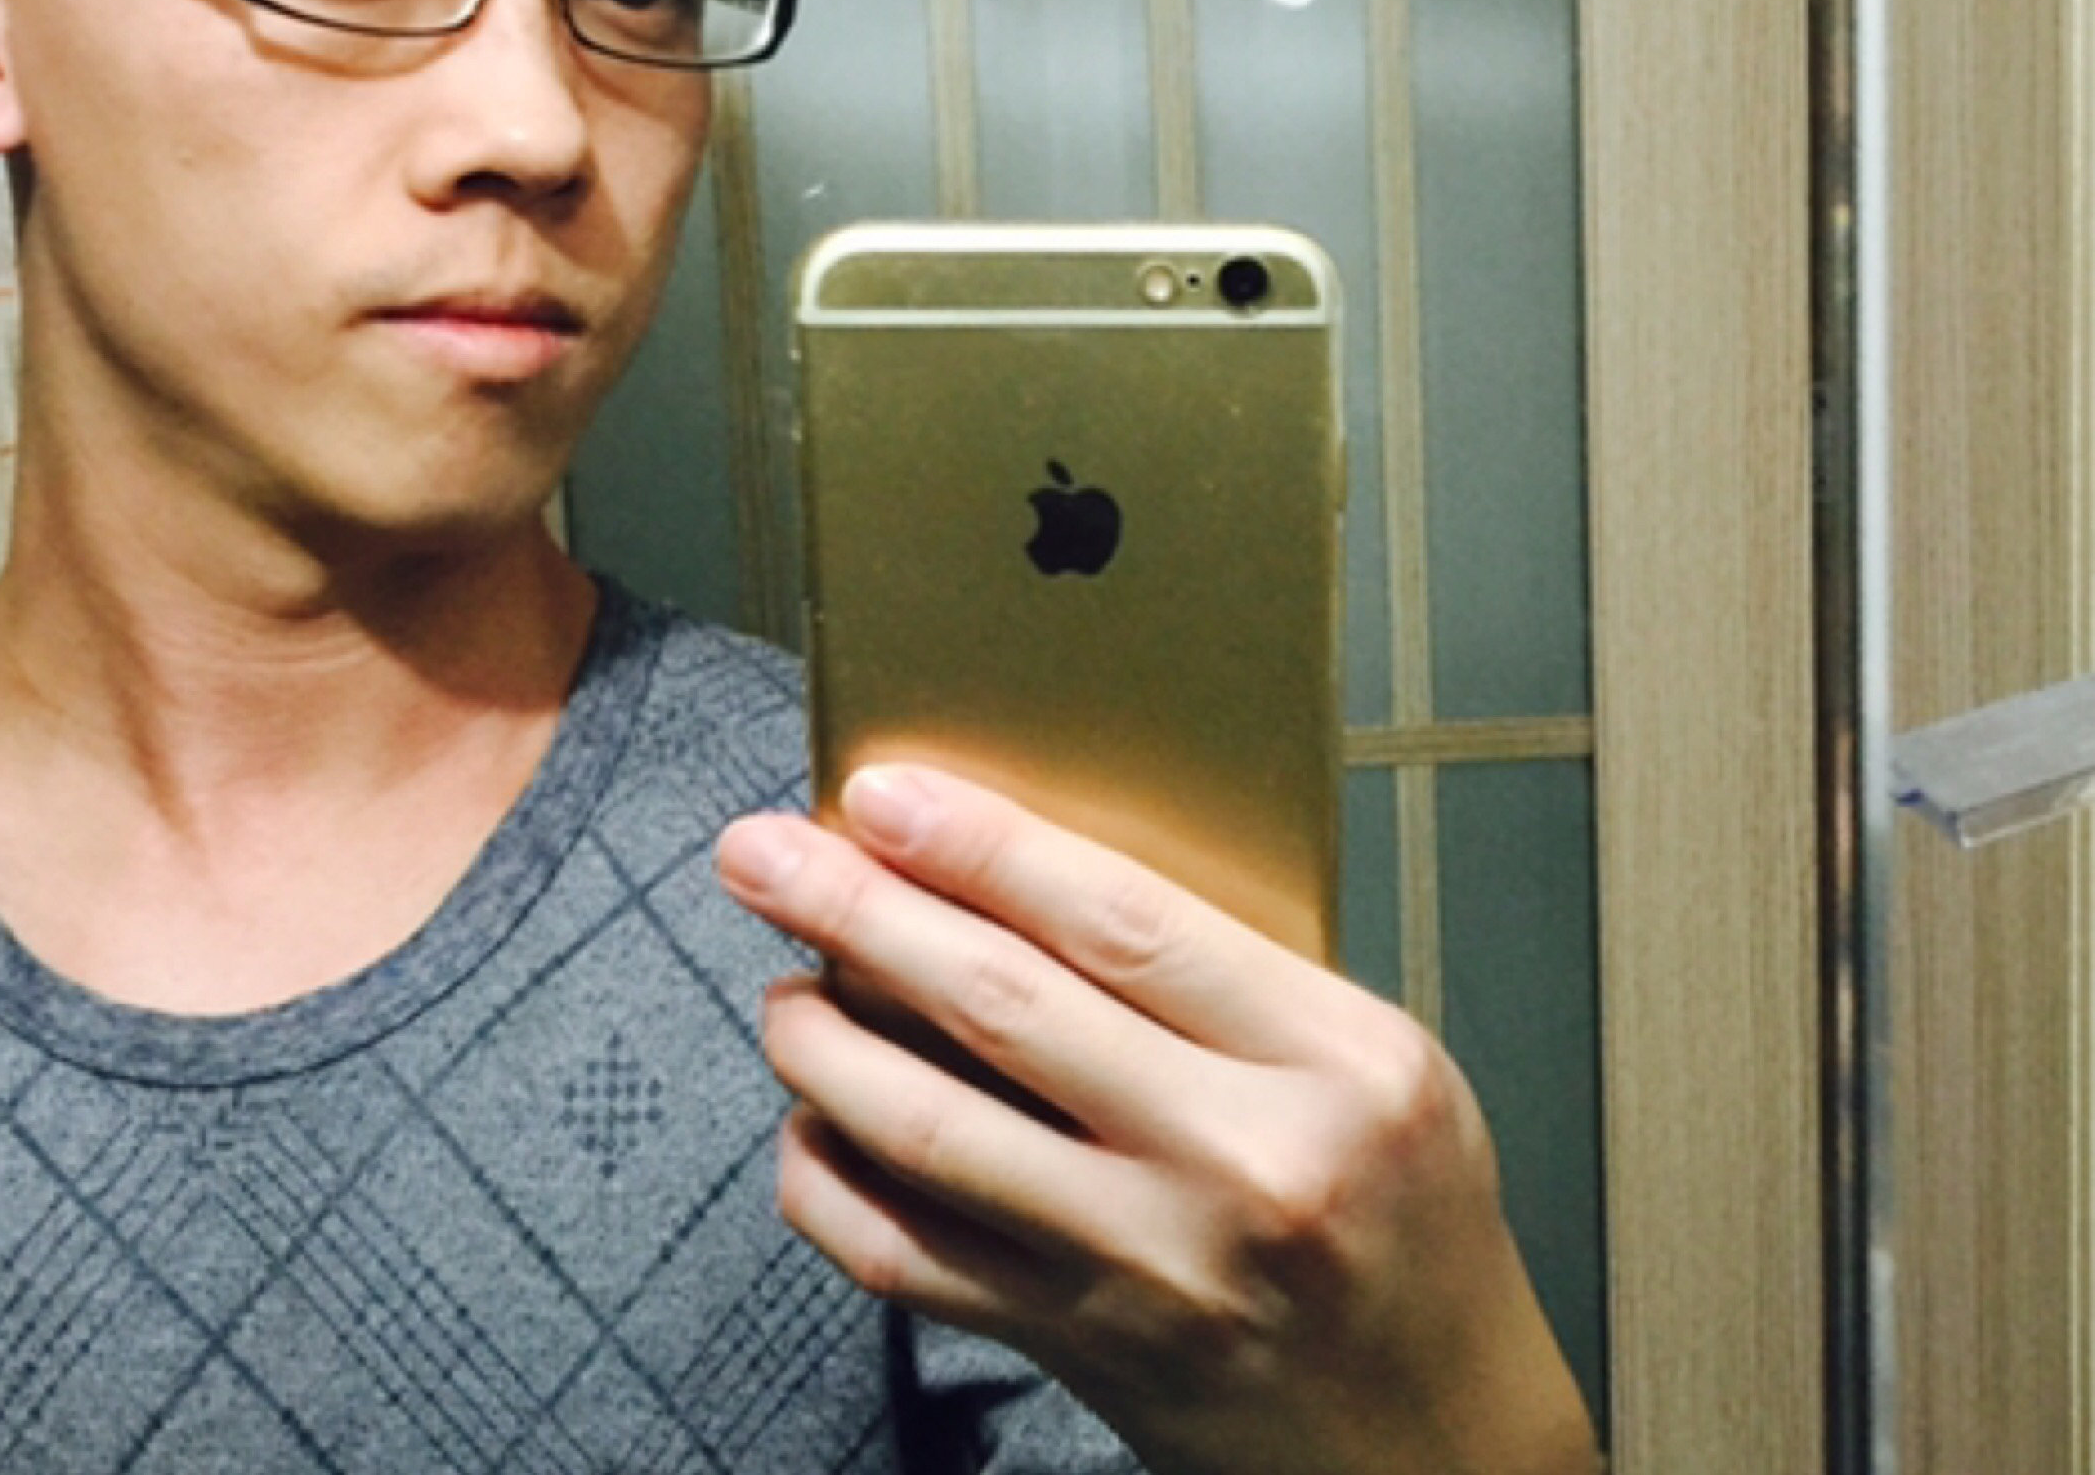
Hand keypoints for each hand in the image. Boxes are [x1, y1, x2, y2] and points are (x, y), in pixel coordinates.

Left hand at [715, 764, 1597, 1474]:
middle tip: (760, 855)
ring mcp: (1154, 1272)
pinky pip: (913, 1262)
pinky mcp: (1084, 1355)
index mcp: (1337, 1062)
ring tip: (783, 987)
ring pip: (936, 1135)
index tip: (883, 796)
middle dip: (859, 913)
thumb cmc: (1411, 1237)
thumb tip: (1026, 883)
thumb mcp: (1379, 1068)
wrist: (1445, 1454)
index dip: (984, 846)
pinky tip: (810, 1126)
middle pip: (1006, 1009)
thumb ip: (1231, 983)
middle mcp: (1244, 1163)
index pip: (1124, 921)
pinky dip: (833, 1185)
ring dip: (826, 1046)